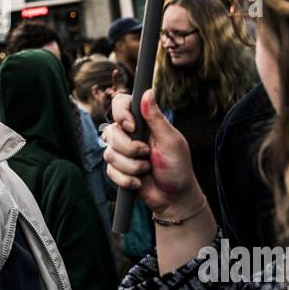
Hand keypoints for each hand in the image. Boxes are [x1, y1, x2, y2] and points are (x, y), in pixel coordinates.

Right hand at [102, 90, 203, 217]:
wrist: (174, 198)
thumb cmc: (178, 166)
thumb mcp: (171, 140)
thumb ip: (157, 117)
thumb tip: (148, 92)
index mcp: (143, 122)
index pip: (120, 103)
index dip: (121, 114)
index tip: (132, 127)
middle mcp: (129, 134)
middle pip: (111, 132)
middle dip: (129, 148)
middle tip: (147, 154)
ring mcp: (122, 152)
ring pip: (109, 154)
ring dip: (131, 166)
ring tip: (146, 169)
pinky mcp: (117, 169)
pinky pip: (110, 171)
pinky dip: (127, 179)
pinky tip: (139, 182)